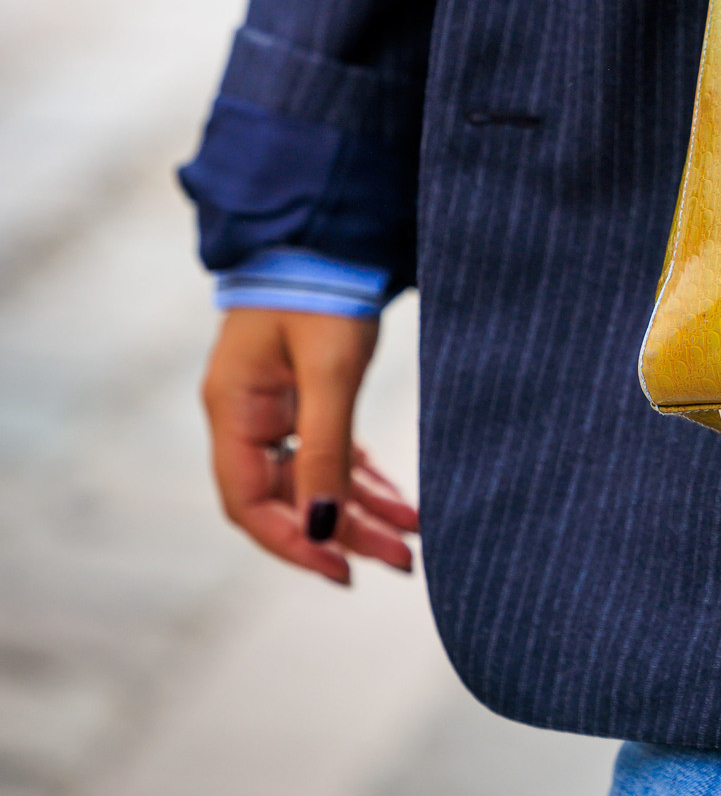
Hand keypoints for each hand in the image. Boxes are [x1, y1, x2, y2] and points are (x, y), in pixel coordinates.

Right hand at [202, 309, 418, 585]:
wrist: (332, 223)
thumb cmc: (322, 286)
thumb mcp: (329, 370)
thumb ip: (325, 450)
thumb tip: (325, 529)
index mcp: (234, 410)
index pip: (250, 503)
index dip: (294, 543)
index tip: (343, 572)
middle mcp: (247, 413)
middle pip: (286, 497)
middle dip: (342, 533)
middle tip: (400, 563)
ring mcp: (275, 402)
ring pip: (312, 477)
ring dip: (360, 510)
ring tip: (411, 544)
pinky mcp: (304, 389)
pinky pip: (329, 449)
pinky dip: (363, 477)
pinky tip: (398, 502)